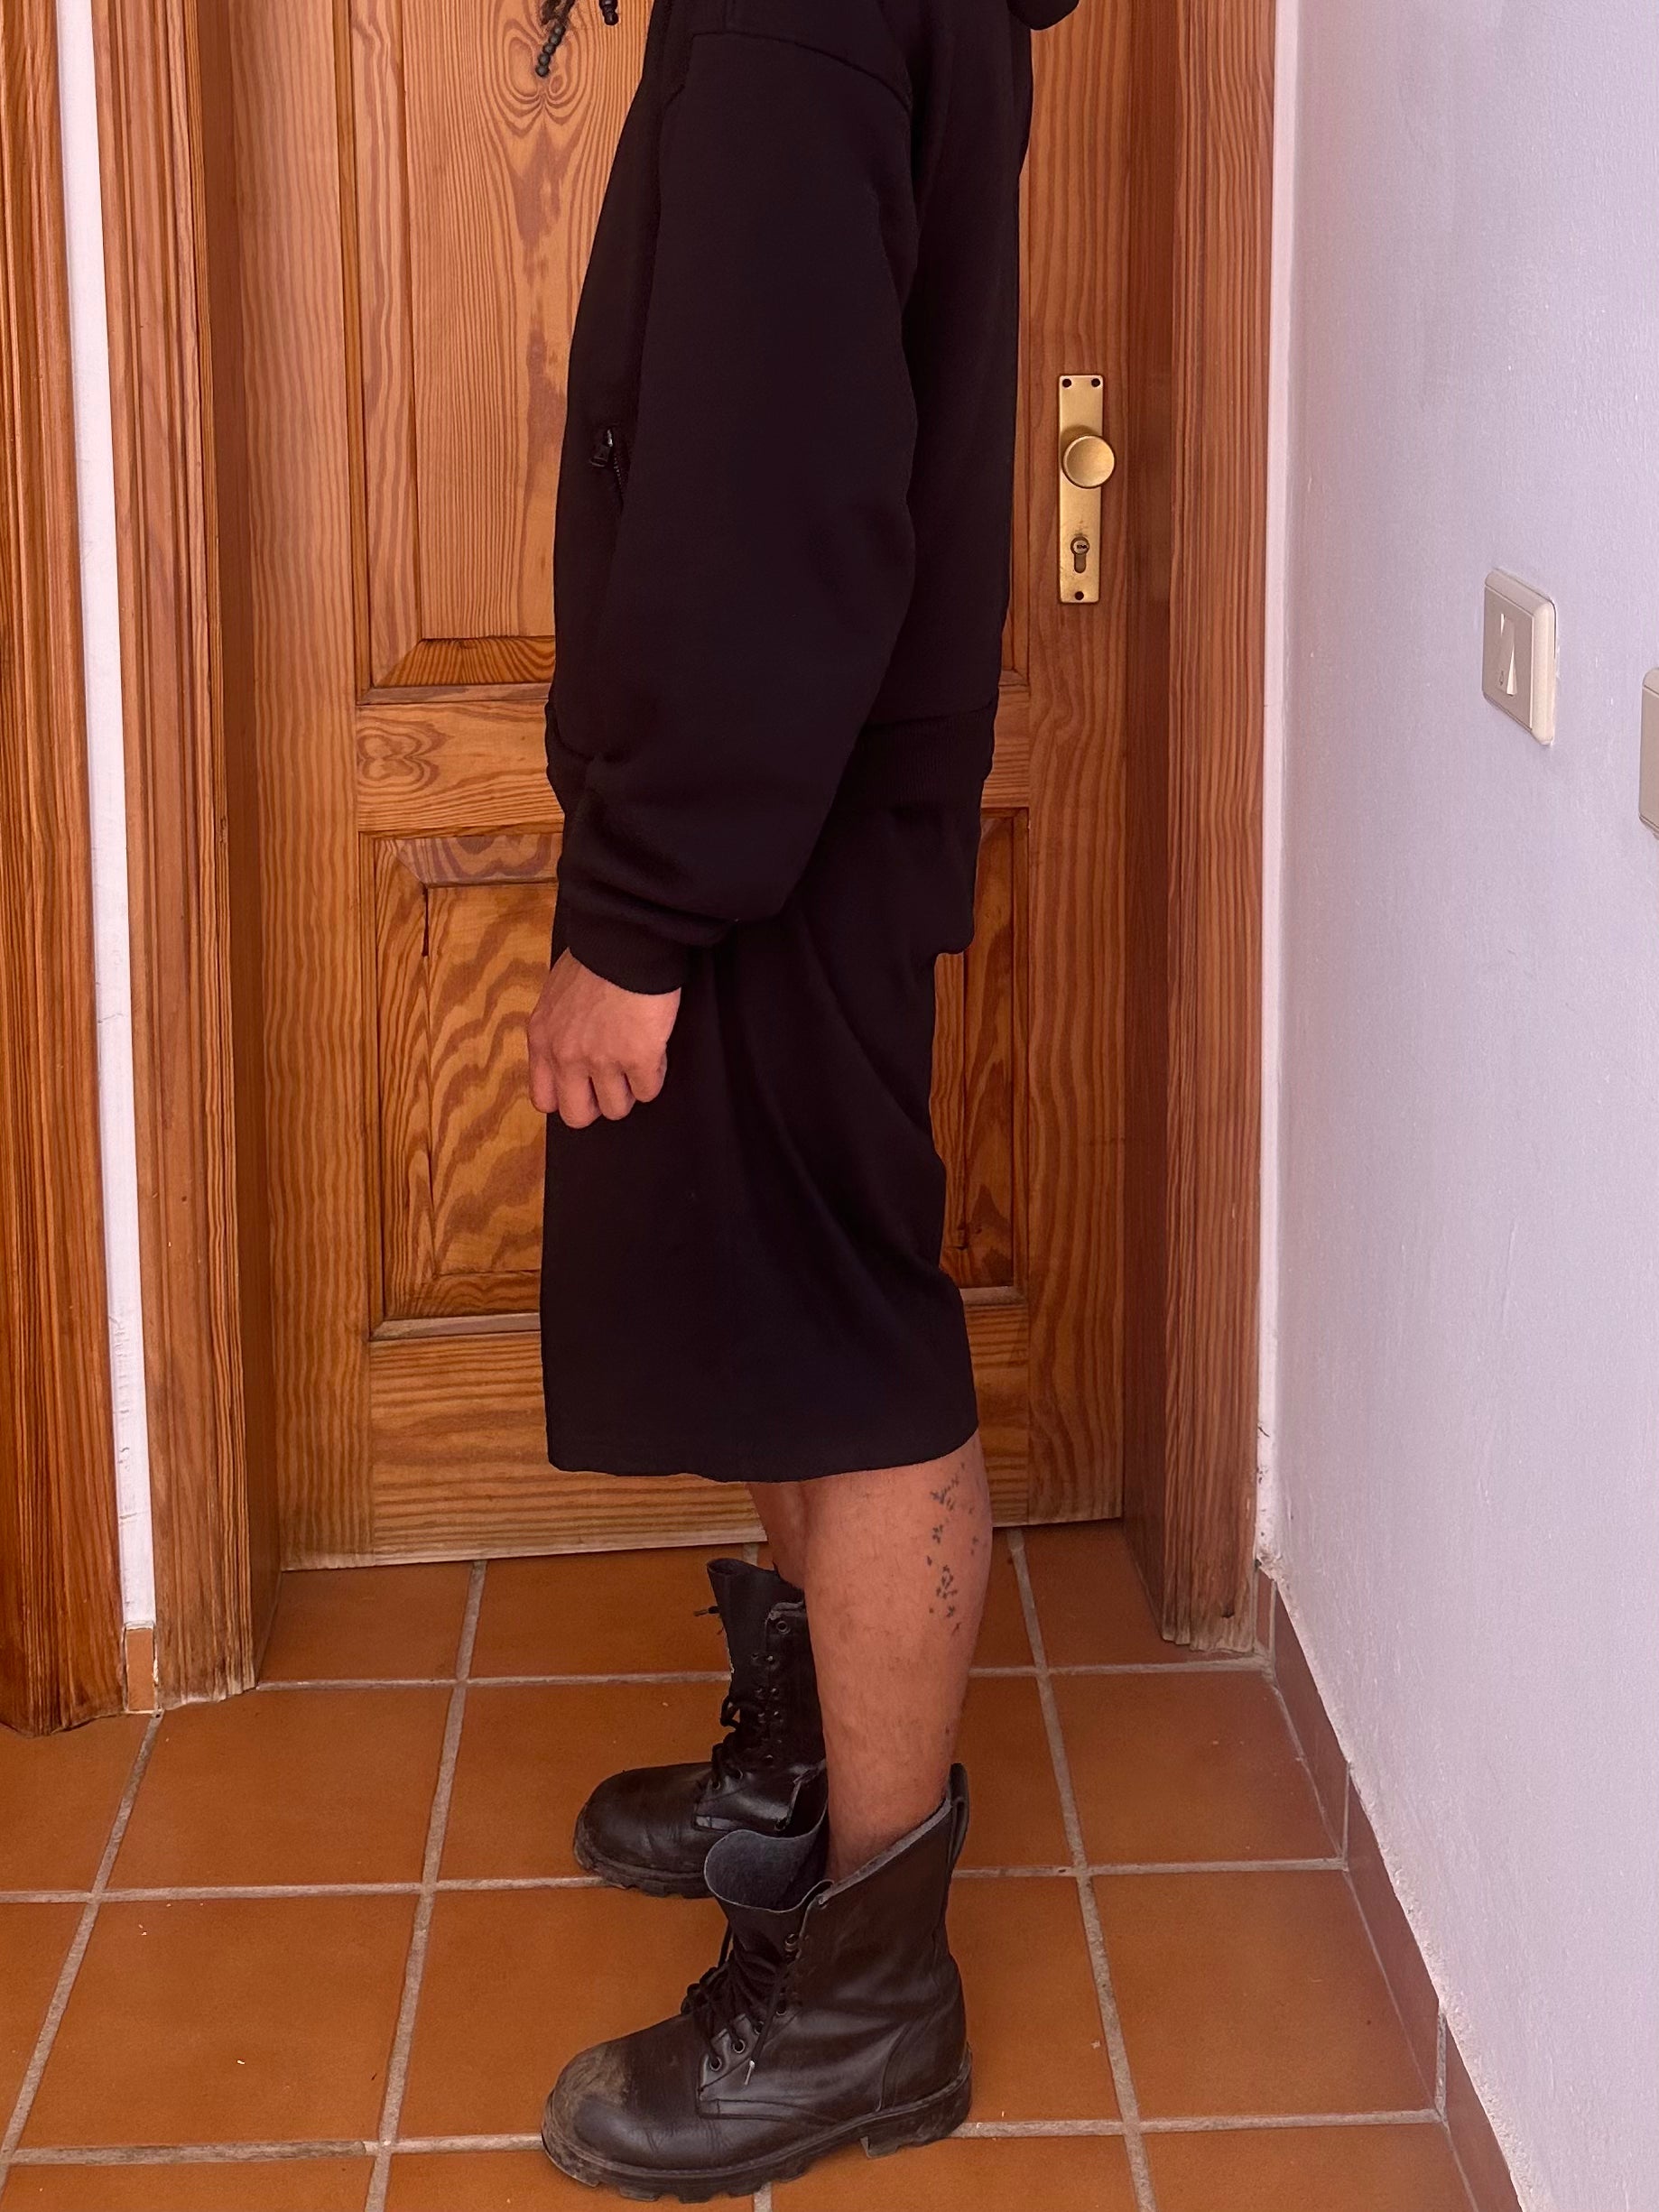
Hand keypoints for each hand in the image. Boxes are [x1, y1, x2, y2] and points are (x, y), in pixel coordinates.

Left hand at [527, 951, 680, 1126]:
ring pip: (617, 1108)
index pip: (544, 1099)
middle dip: (598, 1103)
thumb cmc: (596, 959)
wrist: (627, 941)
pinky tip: (654, 1055)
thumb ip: (557, 1029)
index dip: (567, 1097)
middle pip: (578, 1115)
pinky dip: (653, 1078)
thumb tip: (570, 1050)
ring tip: (637, 1067)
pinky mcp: (639, 1059)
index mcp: (543, 1040)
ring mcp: (602, 1061)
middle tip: (612, 1084)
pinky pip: (648, 1091)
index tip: (583, 1086)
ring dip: (629, 1091)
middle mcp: (567, 1056)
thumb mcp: (556, 995)